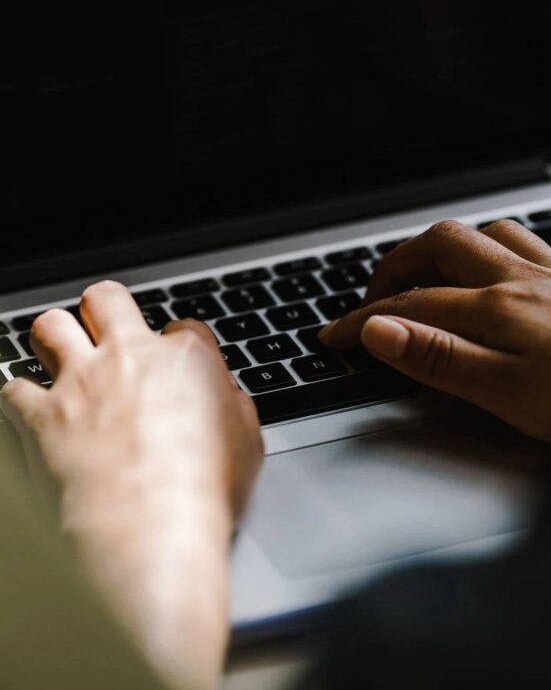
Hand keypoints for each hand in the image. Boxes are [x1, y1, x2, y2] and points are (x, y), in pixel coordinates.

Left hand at [0, 280, 262, 689]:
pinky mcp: (43, 417)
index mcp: (185, 358)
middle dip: (104, 309)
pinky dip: (20, 397)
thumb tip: (226, 397)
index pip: (182, 326)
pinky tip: (29, 410)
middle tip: (106, 331)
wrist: (149, 530)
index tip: (175, 368)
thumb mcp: (248, 443)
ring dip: (55, 338)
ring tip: (60, 357)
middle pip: (106, 299)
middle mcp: (129, 357)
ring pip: (51, 326)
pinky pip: (14, 388)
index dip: (179, 346)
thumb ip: (234, 405)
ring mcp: (81, 383)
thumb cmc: (204, 492)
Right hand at [319, 220, 550, 446]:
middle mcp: (520, 281)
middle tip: (376, 293)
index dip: (362, 321)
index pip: (408, 306)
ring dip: (451, 247)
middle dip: (398, 263)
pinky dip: (511, 251)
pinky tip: (513, 267)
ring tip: (432, 270)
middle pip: (443, 246)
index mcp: (493, 309)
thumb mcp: (507, 394)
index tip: (333, 336)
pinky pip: (541, 247)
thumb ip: (438, 358)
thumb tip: (380, 331)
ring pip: (492, 235)